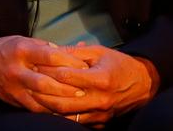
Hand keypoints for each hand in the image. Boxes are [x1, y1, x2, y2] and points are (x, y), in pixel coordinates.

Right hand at [0, 35, 90, 113]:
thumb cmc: (9, 48)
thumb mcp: (27, 40)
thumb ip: (48, 48)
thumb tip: (74, 51)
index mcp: (23, 51)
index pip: (51, 57)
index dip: (70, 62)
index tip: (85, 66)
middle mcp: (17, 70)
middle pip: (46, 82)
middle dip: (67, 87)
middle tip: (84, 88)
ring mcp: (14, 87)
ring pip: (40, 98)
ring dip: (61, 101)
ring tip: (78, 101)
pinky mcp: (13, 99)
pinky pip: (34, 107)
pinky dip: (49, 109)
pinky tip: (62, 108)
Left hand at [31, 44, 157, 125]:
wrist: (142, 84)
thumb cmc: (119, 65)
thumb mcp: (100, 52)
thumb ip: (76, 52)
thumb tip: (52, 50)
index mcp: (100, 79)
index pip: (66, 76)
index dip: (48, 70)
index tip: (35, 65)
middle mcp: (100, 99)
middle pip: (61, 101)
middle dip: (42, 93)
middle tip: (30, 83)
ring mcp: (99, 113)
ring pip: (65, 116)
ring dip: (47, 107)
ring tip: (34, 97)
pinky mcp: (99, 122)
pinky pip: (74, 123)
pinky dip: (60, 117)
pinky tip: (50, 108)